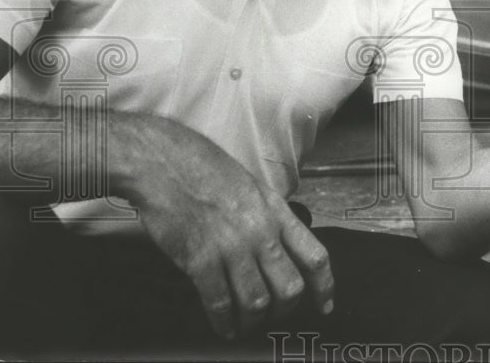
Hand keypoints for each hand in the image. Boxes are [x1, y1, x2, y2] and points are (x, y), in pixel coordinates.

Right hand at [125, 121, 334, 338]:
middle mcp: (260, 232)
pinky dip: (224, 323)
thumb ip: (271, 219)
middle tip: (275, 314)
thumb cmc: (206, 170)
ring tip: (247, 324)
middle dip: (285, 310)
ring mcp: (231, 248)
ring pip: (257, 302)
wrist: (166, 162)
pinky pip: (220, 303)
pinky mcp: (200, 260)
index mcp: (277, 212)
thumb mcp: (254, 188)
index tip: (324, 305)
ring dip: (254, 321)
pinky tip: (224, 326)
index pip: (314, 256)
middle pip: (290, 288)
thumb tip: (282, 248)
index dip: (324, 287)